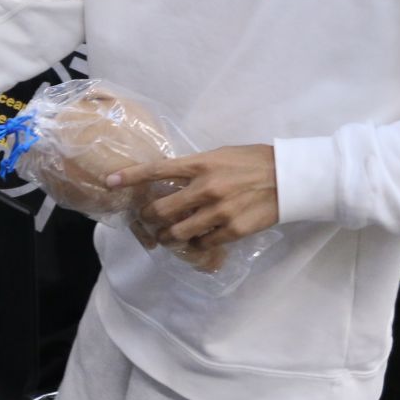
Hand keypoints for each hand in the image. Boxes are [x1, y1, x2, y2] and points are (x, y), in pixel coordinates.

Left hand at [117, 144, 278, 254]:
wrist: (290, 177)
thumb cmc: (254, 162)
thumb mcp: (220, 155)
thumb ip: (195, 167)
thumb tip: (170, 178)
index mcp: (201, 164)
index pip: (157, 169)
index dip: (130, 177)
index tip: (110, 182)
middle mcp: (206, 188)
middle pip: (161, 210)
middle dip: (148, 218)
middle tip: (147, 220)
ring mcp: (219, 211)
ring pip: (177, 232)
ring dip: (166, 236)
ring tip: (165, 236)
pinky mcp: (233, 230)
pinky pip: (202, 243)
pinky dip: (194, 244)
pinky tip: (195, 241)